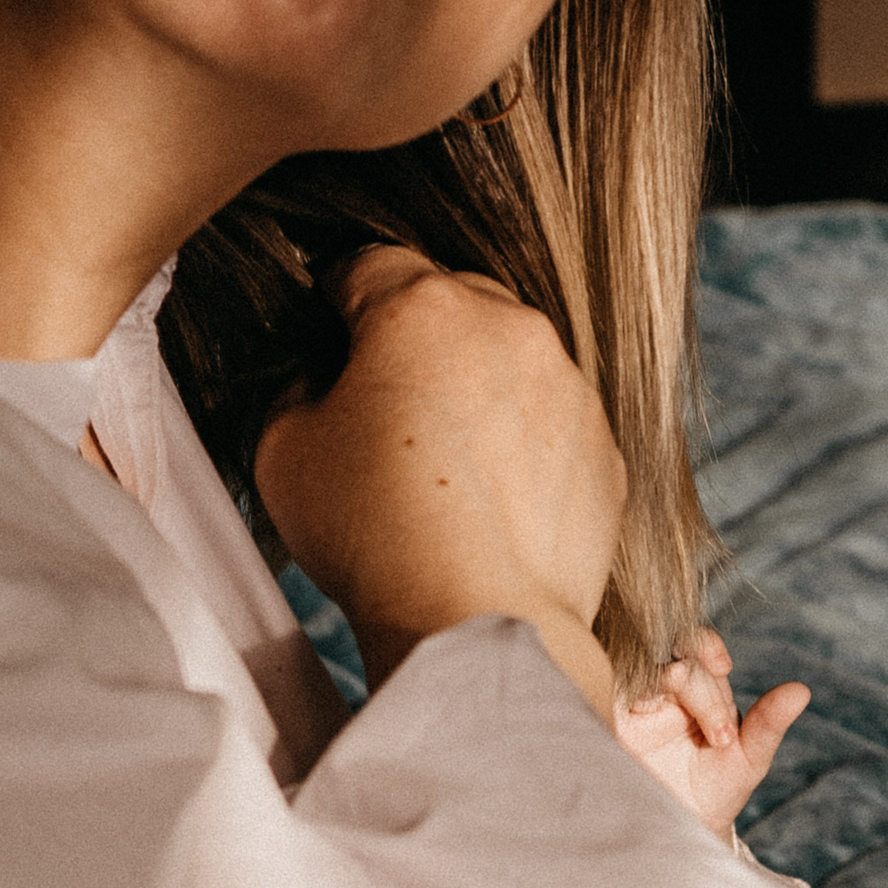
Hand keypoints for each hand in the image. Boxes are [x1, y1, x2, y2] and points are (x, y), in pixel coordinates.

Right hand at [255, 247, 624, 719]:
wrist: (480, 621)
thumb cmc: (374, 535)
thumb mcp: (282, 446)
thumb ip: (297, 384)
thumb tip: (324, 375)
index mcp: (423, 308)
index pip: (368, 266)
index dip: (338, 300)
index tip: (329, 333)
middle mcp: (510, 328)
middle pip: (449, 302)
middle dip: (413, 340)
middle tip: (381, 409)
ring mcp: (569, 386)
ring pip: (510, 360)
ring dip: (475, 389)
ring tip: (440, 465)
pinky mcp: (604, 447)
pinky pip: (553, 422)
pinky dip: (523, 444)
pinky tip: (488, 499)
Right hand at [613, 627, 809, 843]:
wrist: (678, 834)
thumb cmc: (713, 794)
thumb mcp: (746, 761)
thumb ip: (769, 724)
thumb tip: (802, 690)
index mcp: (698, 689)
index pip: (697, 647)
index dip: (707, 646)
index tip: (722, 666)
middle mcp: (662, 691)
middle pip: (674, 658)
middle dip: (703, 688)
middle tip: (721, 737)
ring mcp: (631, 706)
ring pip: (645, 672)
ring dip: (674, 694)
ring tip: (705, 739)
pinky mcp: (606, 721)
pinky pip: (608, 691)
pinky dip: (632, 699)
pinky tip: (649, 720)